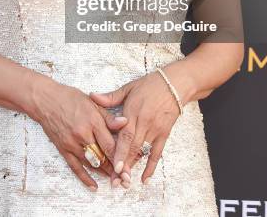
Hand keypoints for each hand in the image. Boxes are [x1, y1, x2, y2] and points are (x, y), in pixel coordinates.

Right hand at [30, 77, 127, 189]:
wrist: (45, 100)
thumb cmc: (69, 98)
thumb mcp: (92, 102)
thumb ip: (108, 117)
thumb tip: (125, 123)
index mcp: (92, 120)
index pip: (109, 144)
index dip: (120, 156)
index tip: (129, 165)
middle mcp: (82, 134)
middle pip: (102, 156)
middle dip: (114, 168)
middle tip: (125, 177)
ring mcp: (72, 143)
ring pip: (91, 163)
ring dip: (104, 173)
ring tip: (115, 180)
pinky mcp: (63, 149)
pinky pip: (75, 167)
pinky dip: (85, 178)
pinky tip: (94, 185)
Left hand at [89, 66, 185, 184]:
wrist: (174, 84)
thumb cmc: (149, 85)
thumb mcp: (129, 88)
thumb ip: (111, 96)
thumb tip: (92, 96)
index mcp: (133, 111)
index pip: (125, 134)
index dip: (120, 151)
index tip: (114, 166)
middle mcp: (144, 122)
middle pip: (133, 147)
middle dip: (124, 164)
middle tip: (116, 181)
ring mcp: (155, 129)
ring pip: (143, 151)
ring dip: (134, 167)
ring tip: (125, 182)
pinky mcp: (164, 134)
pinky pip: (157, 153)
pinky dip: (151, 166)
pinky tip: (144, 179)